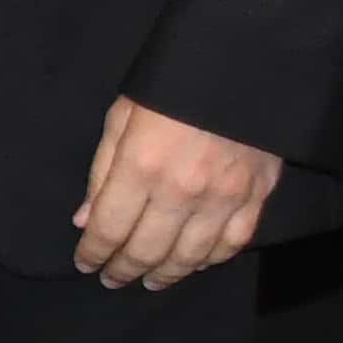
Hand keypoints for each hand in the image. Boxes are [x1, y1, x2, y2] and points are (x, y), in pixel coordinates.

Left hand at [72, 95, 273, 289]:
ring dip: (166, 274)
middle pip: (147, 250)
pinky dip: (211, 260)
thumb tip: (85, 220)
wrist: (243, 62)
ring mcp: (223, 196)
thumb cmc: (172, 84)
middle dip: (124, 270)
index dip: (93, 254)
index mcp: (141, 166)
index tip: (85, 264)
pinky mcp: (257, 194)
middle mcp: (181, 190)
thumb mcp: (122, 117)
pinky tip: (195, 263)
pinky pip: (233, 242)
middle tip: (112, 279)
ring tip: (149, 281)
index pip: (109, 229)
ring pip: (190, 256)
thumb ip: (101, 172)